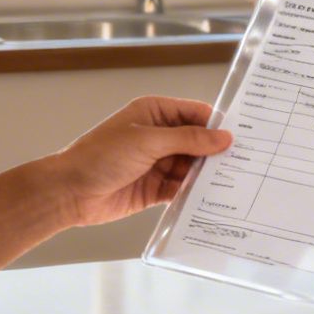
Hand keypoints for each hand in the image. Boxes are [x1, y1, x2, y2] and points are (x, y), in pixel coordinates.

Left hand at [50, 96, 229, 228]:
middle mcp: (158, 136)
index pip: (195, 114)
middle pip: (197, 143)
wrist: (69, 192)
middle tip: (245, 164)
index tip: (243, 137)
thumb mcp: (148, 141)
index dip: (217, 125)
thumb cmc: (100, 156)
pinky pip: (181, 190)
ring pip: (192, 168)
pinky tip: (211, 201)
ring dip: (207, 177)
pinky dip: (194, 195)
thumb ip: (188, 139)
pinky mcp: (155, 189)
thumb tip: (223, 137)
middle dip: (216, 154)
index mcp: (155, 113)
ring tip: (233, 185)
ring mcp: (157, 163)